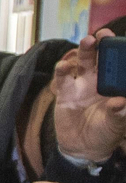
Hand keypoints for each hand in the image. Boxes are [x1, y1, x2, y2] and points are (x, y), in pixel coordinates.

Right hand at [52, 28, 125, 164]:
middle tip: (103, 34)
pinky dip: (62, 70)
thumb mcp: (117, 126)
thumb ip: (119, 114)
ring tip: (87, 41)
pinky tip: (63, 66)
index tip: (121, 42)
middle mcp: (100, 81)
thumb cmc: (105, 134)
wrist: (82, 148)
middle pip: (102, 57)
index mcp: (116, 86)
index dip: (121, 51)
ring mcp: (82, 85)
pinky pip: (63, 78)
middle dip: (103, 44)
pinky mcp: (65, 93)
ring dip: (85, 51)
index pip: (120, 65)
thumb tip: (119, 102)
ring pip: (84, 62)